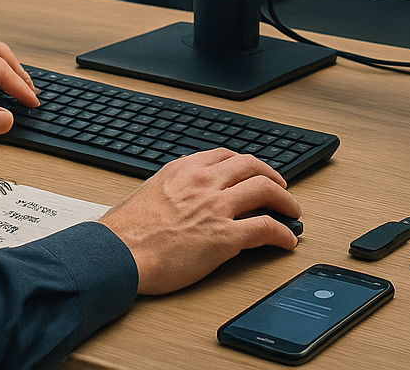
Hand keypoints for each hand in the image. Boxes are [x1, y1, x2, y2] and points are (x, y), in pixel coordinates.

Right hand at [100, 149, 298, 294]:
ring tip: (292, 212)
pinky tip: (286, 241)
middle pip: (253, 167)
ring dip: (286, 201)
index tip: (254, 172)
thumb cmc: (125, 231)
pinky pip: (266, 228)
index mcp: (185, 168)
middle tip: (281, 188)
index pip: (227, 155)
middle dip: (274, 177)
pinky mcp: (225, 236)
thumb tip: (184, 193)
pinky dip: (283, 233)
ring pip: (266, 190)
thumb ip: (174, 186)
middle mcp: (204, 181)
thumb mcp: (149, 190)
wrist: (117, 254)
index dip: (247, 164)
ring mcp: (217, 207)